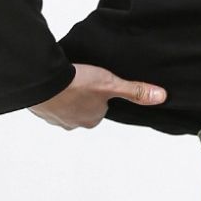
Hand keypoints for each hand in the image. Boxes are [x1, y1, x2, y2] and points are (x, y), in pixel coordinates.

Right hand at [29, 63, 166, 128]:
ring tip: (64, 79)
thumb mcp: (111, 84)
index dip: (98, 93)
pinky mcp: (39, 109)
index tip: (94, 80)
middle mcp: (74, 124)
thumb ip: (135, 91)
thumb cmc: (76, 83)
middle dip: (80, 93)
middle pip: (82, 107)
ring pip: (63, 105)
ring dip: (64, 93)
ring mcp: (55, 118)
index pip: (99, 107)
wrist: (41, 81)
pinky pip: (47, 101)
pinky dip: (49, 93)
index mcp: (91, 120)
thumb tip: (161, 97)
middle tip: (79, 77)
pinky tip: (51, 82)